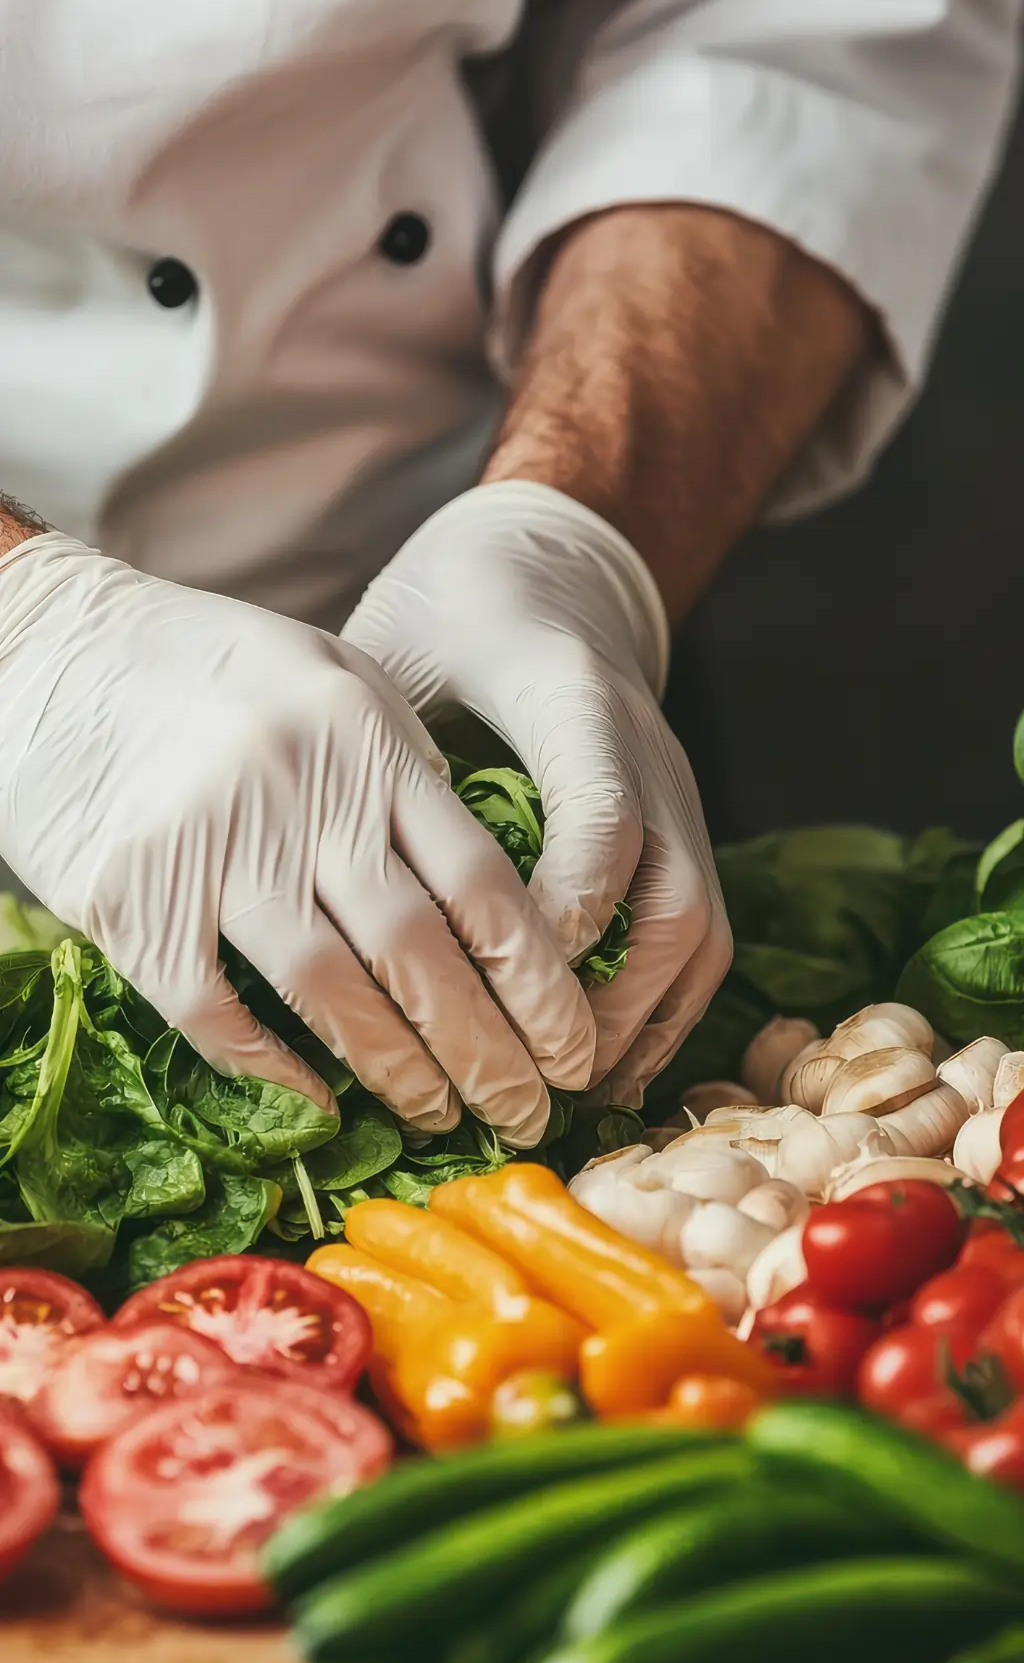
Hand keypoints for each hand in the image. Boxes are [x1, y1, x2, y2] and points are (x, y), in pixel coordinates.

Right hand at [0, 531, 595, 1143]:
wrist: (42, 646)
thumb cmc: (200, 662)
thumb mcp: (326, 673)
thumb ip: (402, 764)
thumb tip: (479, 876)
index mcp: (364, 740)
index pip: (482, 884)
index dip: (539, 982)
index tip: (573, 1045)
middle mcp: (301, 795)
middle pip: (419, 953)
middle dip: (488, 1051)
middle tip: (528, 1113)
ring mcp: (212, 849)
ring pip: (330, 990)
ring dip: (397, 1070)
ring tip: (441, 1116)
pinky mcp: (130, 900)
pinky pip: (214, 1010)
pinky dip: (272, 1065)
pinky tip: (319, 1101)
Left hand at [343, 481, 731, 1104]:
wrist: (555, 568)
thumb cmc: (454, 611)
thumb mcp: (395, 652)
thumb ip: (372, 746)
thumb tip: (319, 875)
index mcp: (574, 699)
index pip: (600, 822)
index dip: (563, 915)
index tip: (506, 984)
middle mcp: (649, 755)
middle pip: (672, 903)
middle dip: (607, 1007)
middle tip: (533, 1076)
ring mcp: (677, 797)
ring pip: (699, 935)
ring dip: (642, 1024)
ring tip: (571, 1093)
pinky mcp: (681, 830)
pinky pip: (700, 939)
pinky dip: (660, 1012)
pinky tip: (604, 1063)